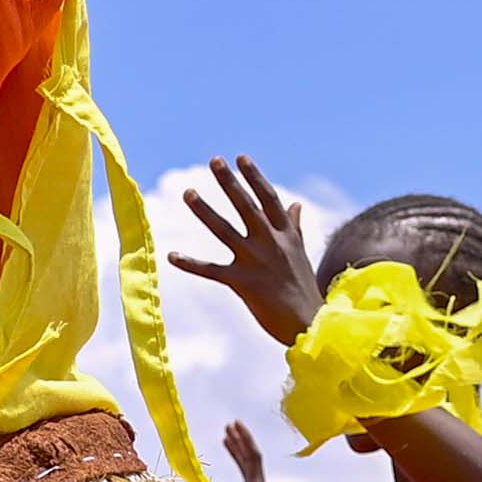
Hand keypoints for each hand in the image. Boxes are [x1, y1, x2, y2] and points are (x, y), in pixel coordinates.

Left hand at [171, 155, 326, 341]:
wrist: (310, 323)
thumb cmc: (304, 290)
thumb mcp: (300, 253)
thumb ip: (295, 227)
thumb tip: (296, 204)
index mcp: (285, 234)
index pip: (268, 198)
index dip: (254, 177)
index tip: (241, 158)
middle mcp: (270, 243)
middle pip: (246, 206)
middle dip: (229, 182)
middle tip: (214, 161)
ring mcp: (256, 261)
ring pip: (224, 230)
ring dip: (204, 210)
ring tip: (188, 192)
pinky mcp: (243, 283)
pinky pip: (211, 271)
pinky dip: (191, 263)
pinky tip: (171, 255)